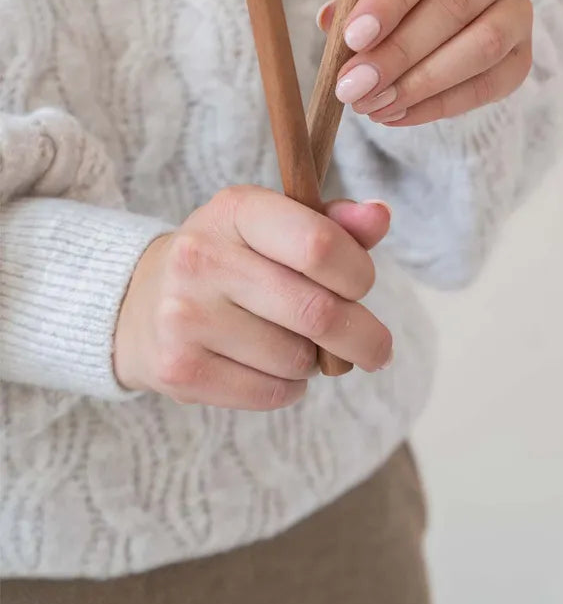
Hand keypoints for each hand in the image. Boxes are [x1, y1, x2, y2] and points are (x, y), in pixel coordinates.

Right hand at [113, 187, 392, 409]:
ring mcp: (185, 316)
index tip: (363, 287)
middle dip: (362, 336)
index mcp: (235, 209)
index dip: (359, 273)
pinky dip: (288, 387)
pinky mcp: (178, 370)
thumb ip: (333, 223)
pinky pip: (270, 393)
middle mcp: (202, 258)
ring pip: (296, 359)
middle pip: (316, 311)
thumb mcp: (275, 225)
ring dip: (316, 361)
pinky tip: (270, 367)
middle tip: (376, 347)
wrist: (142, 303)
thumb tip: (380, 216)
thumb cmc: (233, 258)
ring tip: (297, 344)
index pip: (318, 244)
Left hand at [318, 0, 532, 126]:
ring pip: (480, 46)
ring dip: (421, 83)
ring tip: (374, 105)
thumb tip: (330, 19)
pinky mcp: (523, 55)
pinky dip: (439, 105)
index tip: (352, 37)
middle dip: (397, 52)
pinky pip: (488, 85)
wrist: (452, 11)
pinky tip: (398, 114)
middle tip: (354, 86)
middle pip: (455, 5)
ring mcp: (519, 9)